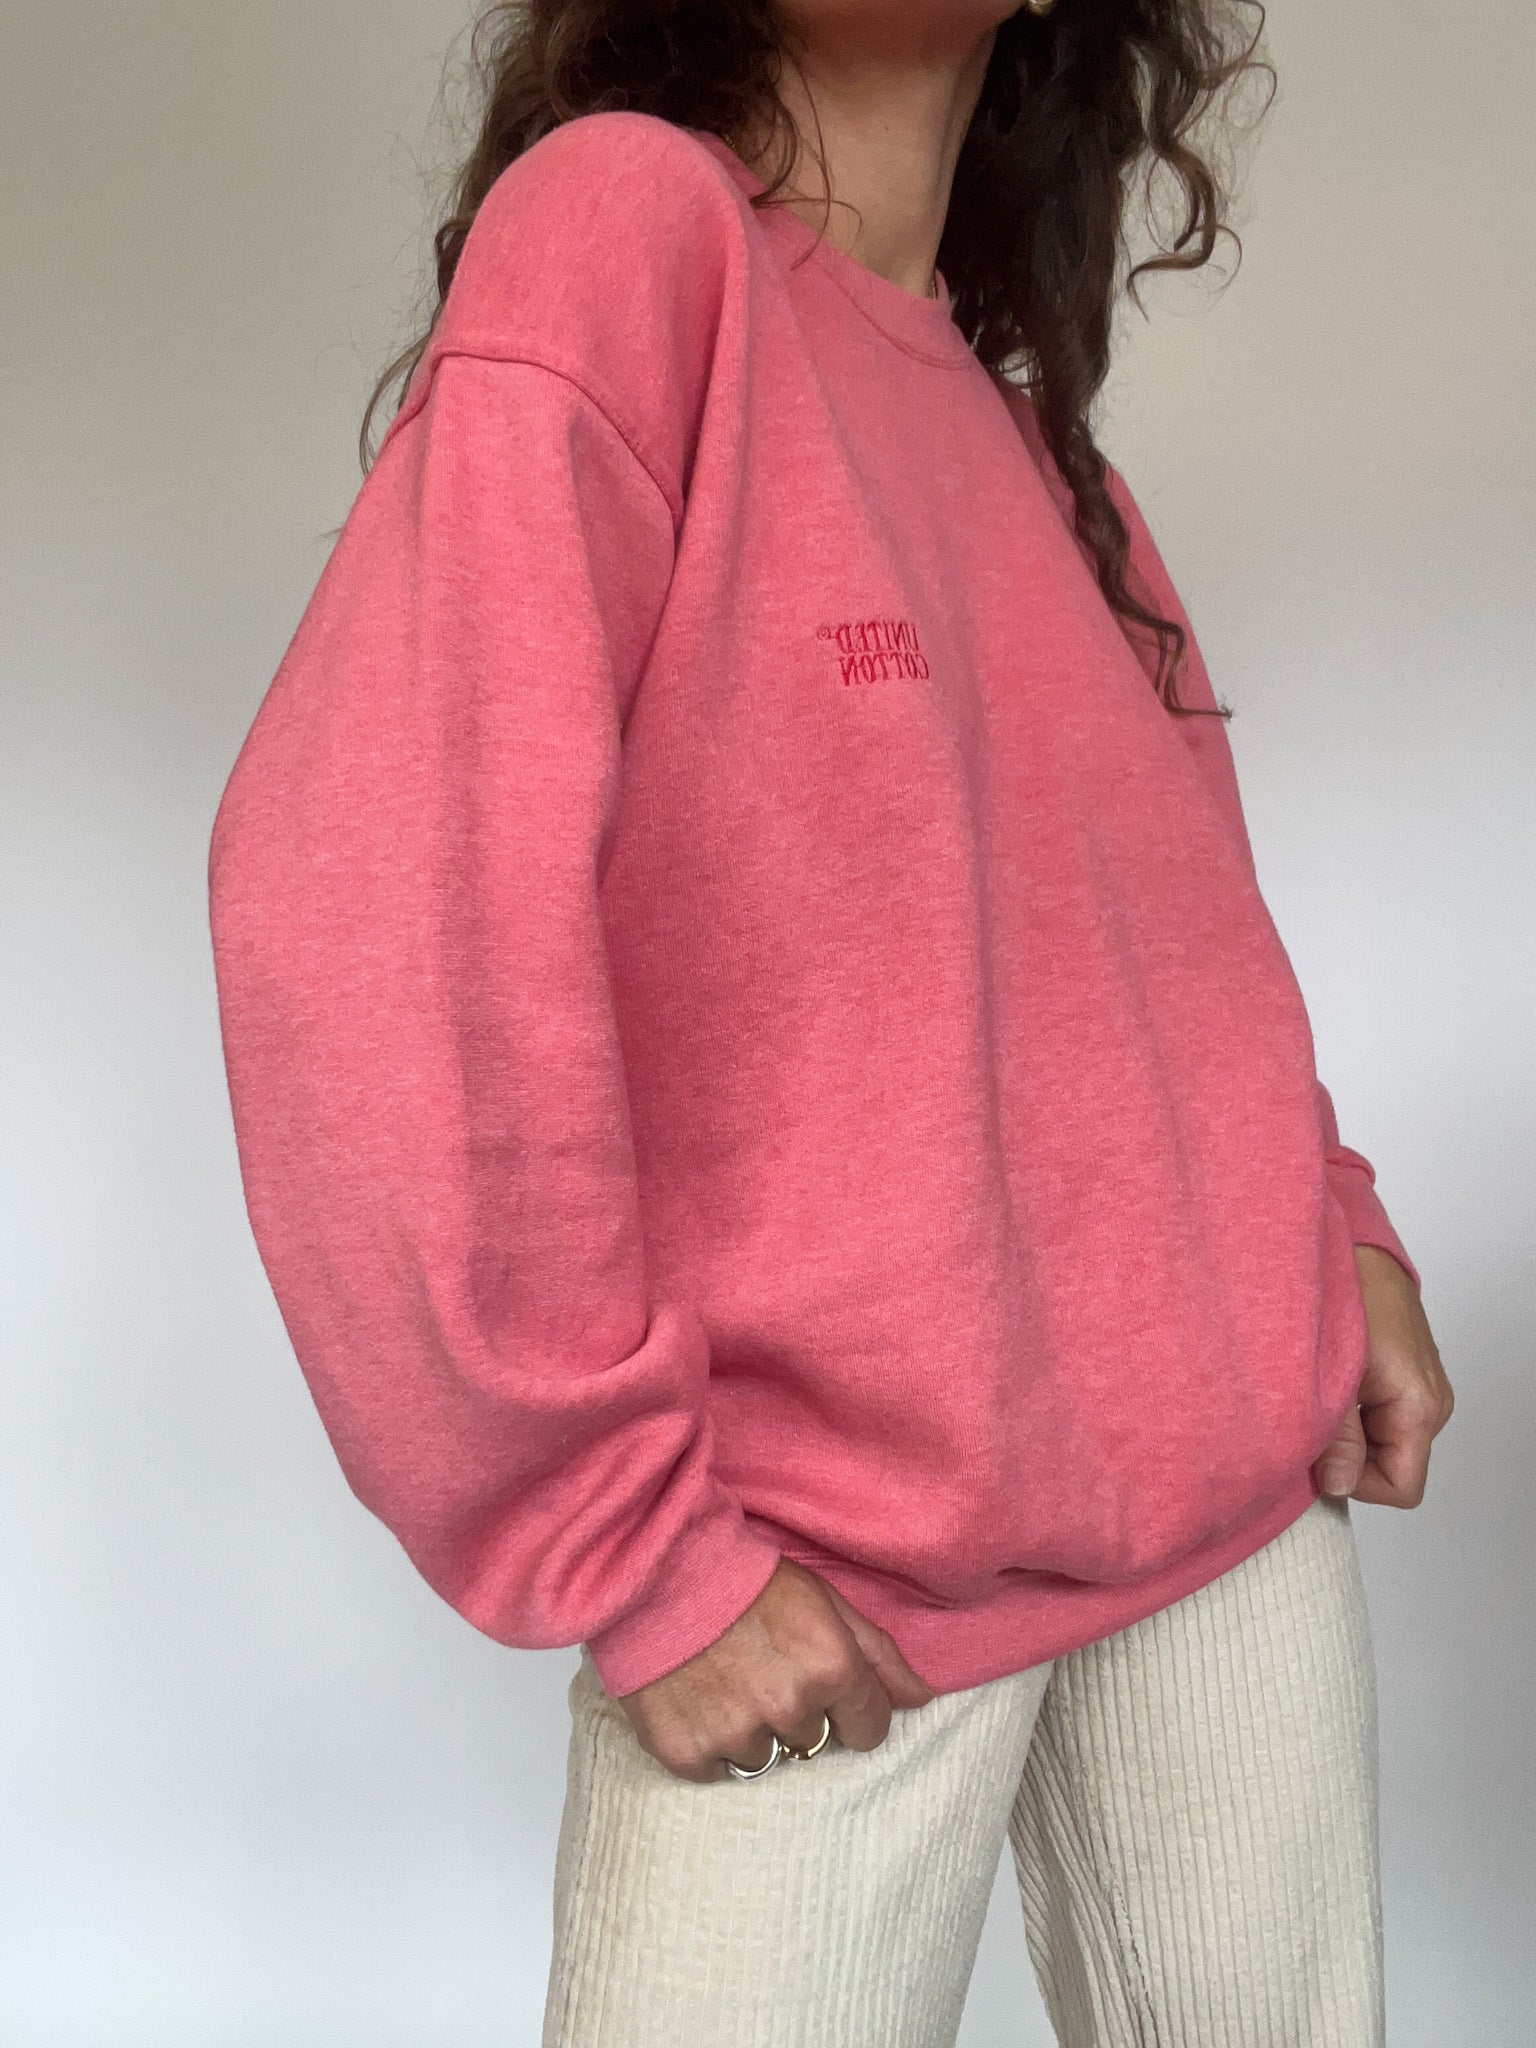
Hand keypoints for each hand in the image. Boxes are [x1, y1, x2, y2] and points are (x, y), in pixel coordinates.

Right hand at [616, 1558, 936, 1783]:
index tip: (825, 1689)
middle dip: (799, 1715)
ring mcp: (736, 1734)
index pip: (870, 1730)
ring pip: (765, 1760)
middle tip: (765, 1672)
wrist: (657, 1571)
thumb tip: (920, 1700)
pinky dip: (710, 1744)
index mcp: (831, 1667)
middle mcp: (789, 1707)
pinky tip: (699, 1700)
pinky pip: (716, 1771)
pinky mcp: (687, 1752)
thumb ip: (879, 1653)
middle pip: (815, 1745)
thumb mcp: (824, 1600)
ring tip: (727, 1683)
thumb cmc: (747, 1578)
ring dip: (752, 1731)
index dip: (852, 1711)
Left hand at [1312, 1244, 1454, 1505]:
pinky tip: (1331, 1381)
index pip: (1401, 1487)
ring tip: (1321, 1391)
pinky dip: (1352, 1411)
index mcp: (1420, 1407)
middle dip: (1347, 1456)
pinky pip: (1380, 1416)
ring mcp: (1421, 1390)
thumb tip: (1339, 1486)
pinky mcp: (1406, 1377)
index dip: (1357, 1482)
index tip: (1320, 1455)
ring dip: (1347, 1431)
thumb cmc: (1351, 1293)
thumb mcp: (1335, 1374)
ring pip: (1382, 1442)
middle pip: (1391, 1467)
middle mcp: (1430, 1404)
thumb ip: (1337, 1436)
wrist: (1357, 1246)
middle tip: (1313, 1416)